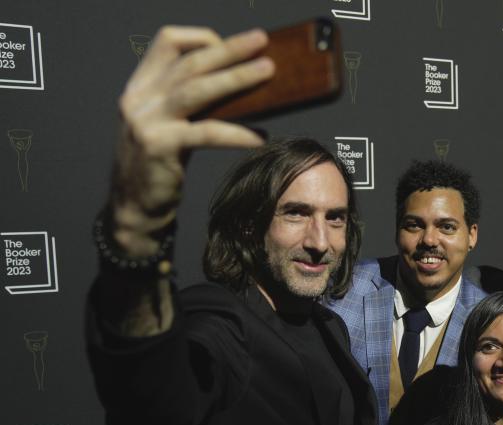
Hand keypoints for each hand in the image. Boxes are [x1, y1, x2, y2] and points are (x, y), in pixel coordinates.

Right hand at [111, 26, 274, 254]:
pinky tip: (260, 137)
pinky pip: (206, 132)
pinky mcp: (158, 147)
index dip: (201, 38)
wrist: (135, 208)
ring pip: (196, 89)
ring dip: (236, 77)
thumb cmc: (162, 166)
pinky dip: (236, 133)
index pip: (168, 42)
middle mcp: (139, 98)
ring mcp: (145, 121)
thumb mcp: (171, 126)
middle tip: (262, 41)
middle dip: (229, 50)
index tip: (233, 46)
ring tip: (267, 72)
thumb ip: (193, 104)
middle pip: (189, 62)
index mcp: (141, 87)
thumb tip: (243, 86)